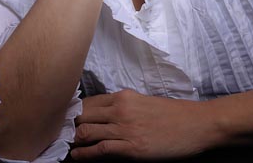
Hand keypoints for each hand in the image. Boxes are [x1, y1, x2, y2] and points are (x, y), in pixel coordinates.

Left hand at [71, 89, 217, 159]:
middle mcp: (120, 108)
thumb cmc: (173, 115)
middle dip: (66, 126)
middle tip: (56, 136)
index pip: (88, 102)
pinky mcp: (132, 147)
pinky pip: (100, 150)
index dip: (72, 113)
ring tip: (62, 149)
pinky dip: (84, 155)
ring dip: (72, 141)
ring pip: (86, 131)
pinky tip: (76, 158)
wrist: (196, 124)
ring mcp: (125, 127)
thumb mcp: (144, 104)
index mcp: (123, 96)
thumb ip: (123, 108)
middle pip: (82, 115)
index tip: (62, 121)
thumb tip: (104, 118)